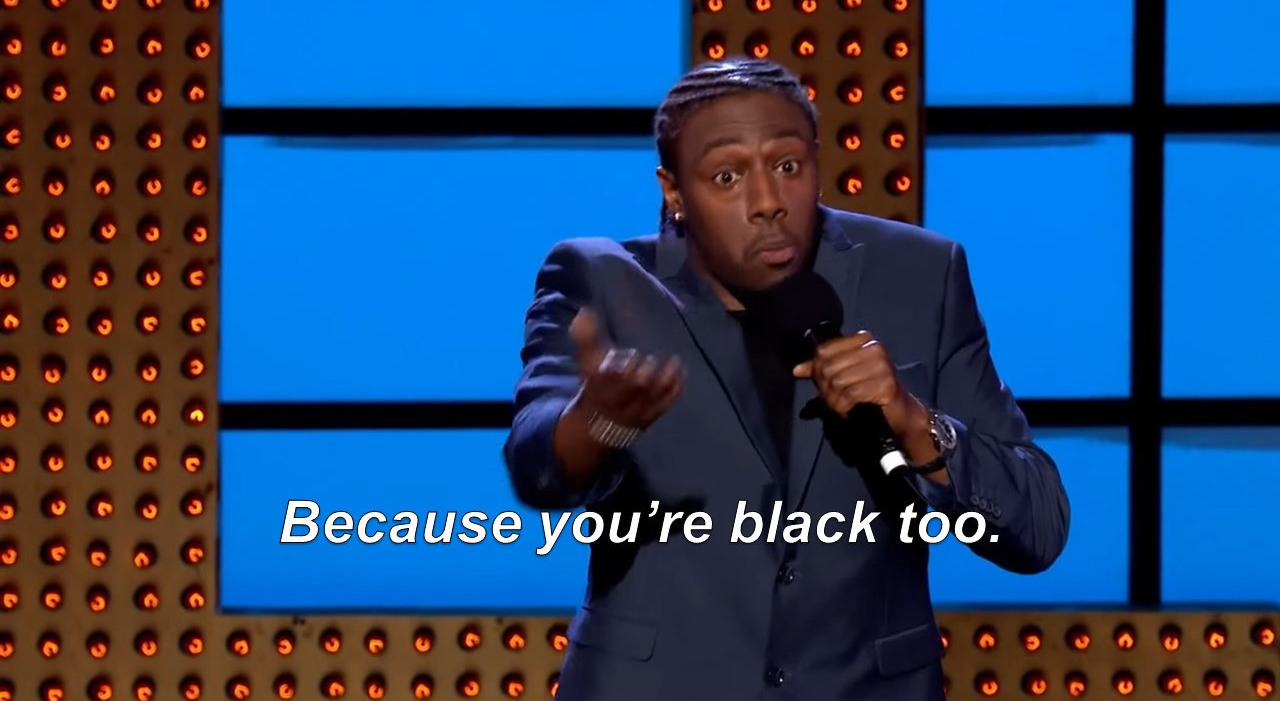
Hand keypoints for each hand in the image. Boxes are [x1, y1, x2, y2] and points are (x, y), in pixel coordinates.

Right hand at [569, 308, 683, 428]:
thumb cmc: (596, 386)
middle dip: (644, 373)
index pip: (612, 378)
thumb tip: (584, 312)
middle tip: (651, 361)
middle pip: (634, 388)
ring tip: (675, 361)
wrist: (598, 425)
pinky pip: (666, 404)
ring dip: (665, 378)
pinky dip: (675, 388)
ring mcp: (636, 411)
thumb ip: (586, 338)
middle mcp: (619, 401)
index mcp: (600, 387)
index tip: (633, 355)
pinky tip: (680, 372)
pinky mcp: (651, 417)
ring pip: (652, 396)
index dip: (623, 365)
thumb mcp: (586, 364)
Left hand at [791, 331, 926, 438]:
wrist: (901, 412)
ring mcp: (882, 365)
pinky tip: (847, 411)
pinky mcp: (886, 384)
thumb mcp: (846, 376)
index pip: (824, 350)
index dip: (816, 370)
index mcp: (864, 340)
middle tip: (831, 401)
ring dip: (833, 401)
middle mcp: (874, 349)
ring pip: (837, 382)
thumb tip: (797, 370)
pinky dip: (843, 407)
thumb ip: (822, 369)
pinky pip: (850, 395)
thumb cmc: (872, 392)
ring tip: (839, 407)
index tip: (821, 385)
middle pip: (829, 367)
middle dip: (825, 389)